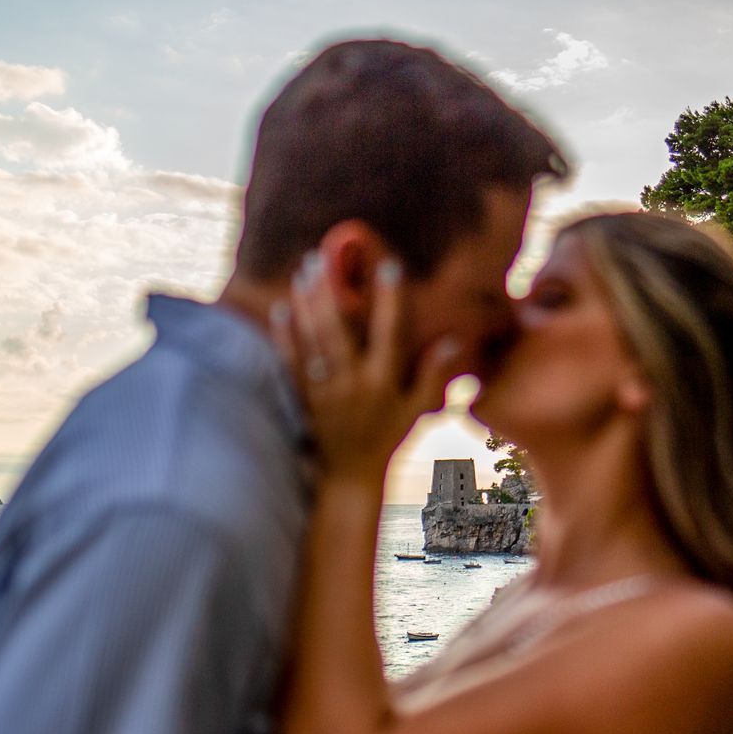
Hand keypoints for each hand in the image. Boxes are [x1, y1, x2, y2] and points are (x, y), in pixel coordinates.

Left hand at [270, 251, 463, 481]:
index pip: (390, 333)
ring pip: (314, 341)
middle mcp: (354, 383)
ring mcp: (326, 391)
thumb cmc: (387, 440)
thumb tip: (452, 341)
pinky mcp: (305, 400)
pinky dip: (285, 337)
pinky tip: (281, 310)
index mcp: (384, 382)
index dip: (390, 299)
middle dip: (331, 291)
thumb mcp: (417, 411)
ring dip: (307, 304)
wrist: (352, 477)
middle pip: (340, 330)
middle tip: (323, 256)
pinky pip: (292, 364)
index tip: (389, 265)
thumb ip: (434, 376)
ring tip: (304, 271)